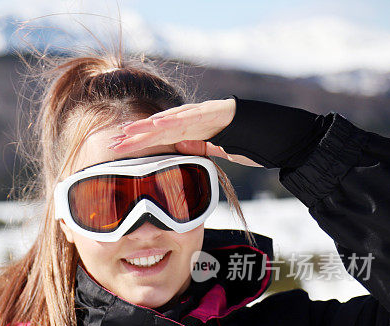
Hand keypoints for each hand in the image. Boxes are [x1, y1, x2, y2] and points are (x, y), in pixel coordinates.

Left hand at [110, 99, 262, 167]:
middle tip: (112, 142)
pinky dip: (174, 120)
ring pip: (171, 120)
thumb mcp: (216, 150)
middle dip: (135, 135)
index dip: (138, 140)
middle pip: (160, 127)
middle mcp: (196, 119)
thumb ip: (198, 147)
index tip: (118, 147)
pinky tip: (157, 123)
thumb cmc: (248, 142)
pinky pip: (192, 117)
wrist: (277, 134)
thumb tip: (179, 149)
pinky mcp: (217, 113)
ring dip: (148, 127)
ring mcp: (205, 114)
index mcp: (194, 129)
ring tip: (128, 132)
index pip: (161, 135)